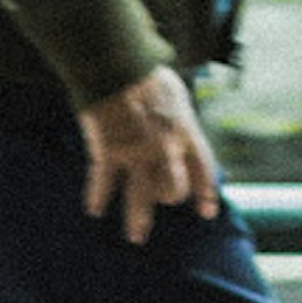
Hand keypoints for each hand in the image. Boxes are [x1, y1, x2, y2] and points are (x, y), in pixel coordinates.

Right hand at [78, 66, 222, 244]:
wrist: (117, 64)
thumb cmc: (144, 70)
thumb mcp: (174, 91)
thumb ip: (177, 112)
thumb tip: (178, 116)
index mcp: (185, 131)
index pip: (203, 169)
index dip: (206, 193)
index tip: (207, 212)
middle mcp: (165, 148)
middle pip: (174, 190)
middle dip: (168, 198)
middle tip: (159, 202)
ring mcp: (137, 153)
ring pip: (142, 198)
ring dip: (138, 220)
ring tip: (135, 237)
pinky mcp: (110, 152)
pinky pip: (105, 183)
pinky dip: (98, 197)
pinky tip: (94, 209)